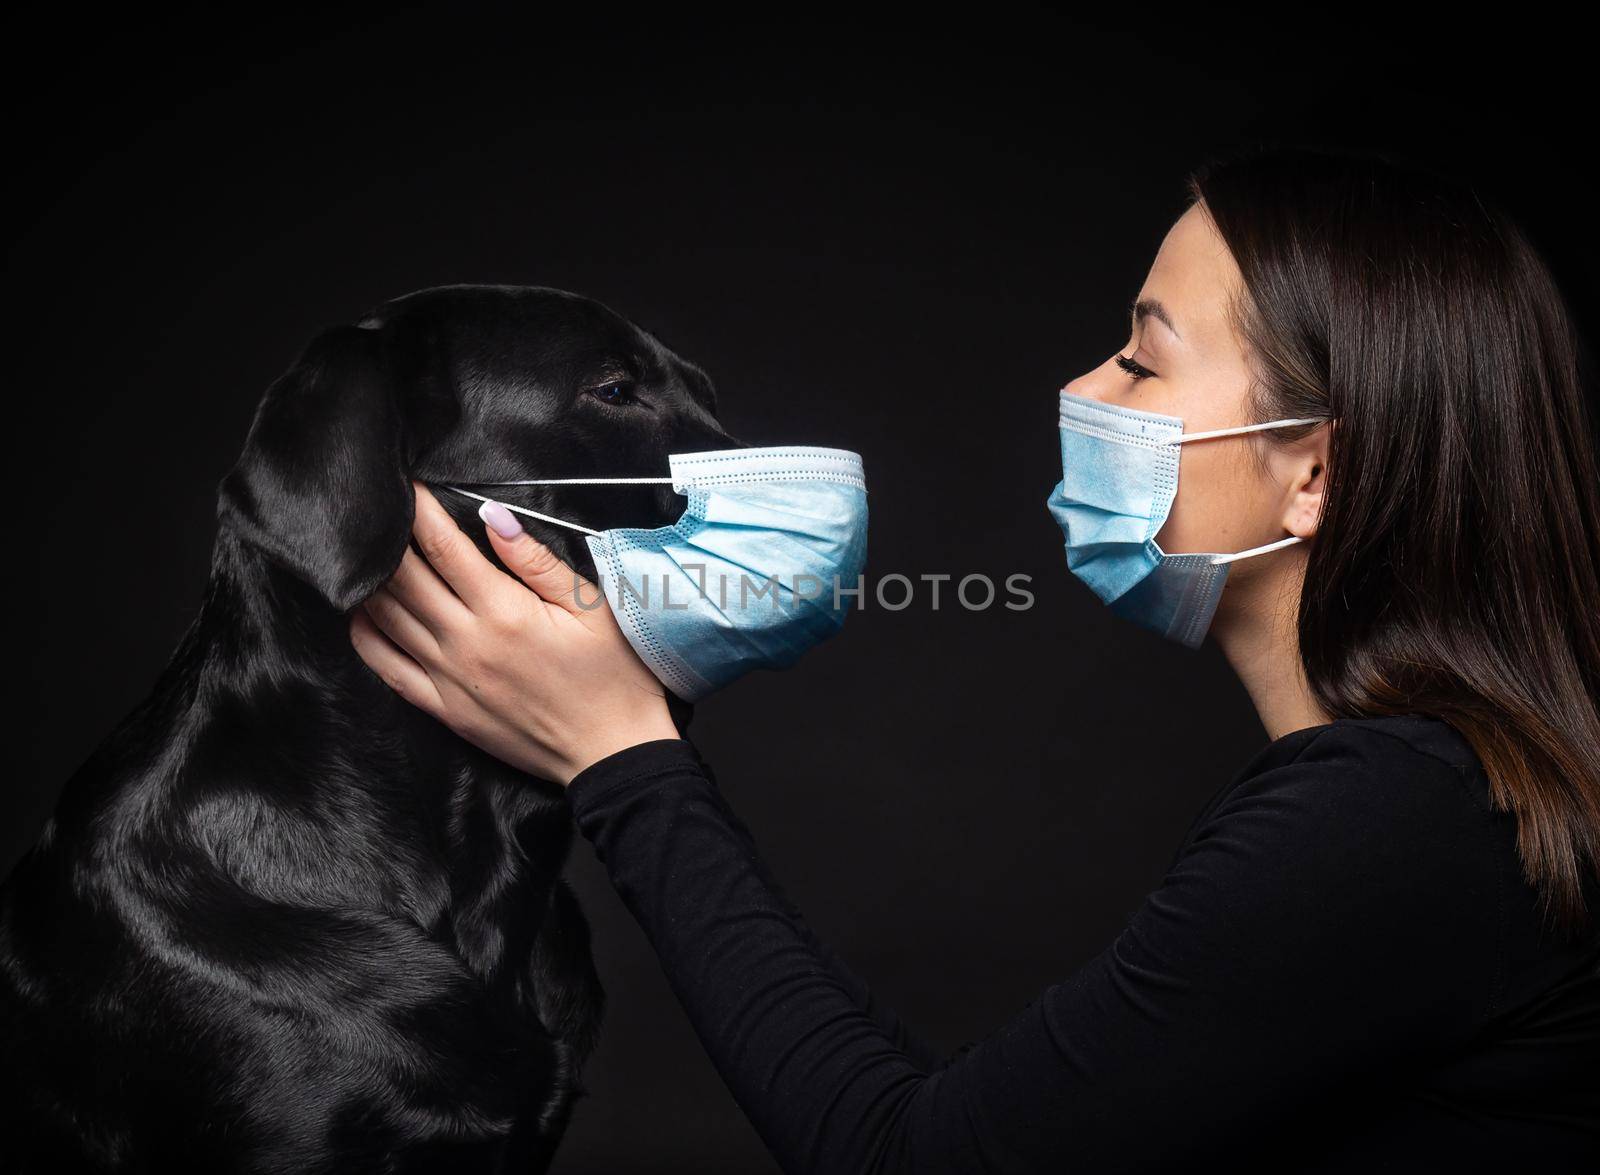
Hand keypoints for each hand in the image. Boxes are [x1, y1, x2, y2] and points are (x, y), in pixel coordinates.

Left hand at [349, 482, 680, 784]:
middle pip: (402, 577)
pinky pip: (386, 667)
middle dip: (388, 537)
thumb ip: (537, 562)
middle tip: (379, 510)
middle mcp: (466, 643)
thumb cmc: (614, 675)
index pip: (442, 546)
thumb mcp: (592, 608)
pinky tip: (365, 611)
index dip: (418, 508)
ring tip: (368, 551)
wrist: (611, 752)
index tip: (406, 482)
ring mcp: (449, 678)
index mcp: (504, 611)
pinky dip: (366, 634)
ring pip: (386, 617)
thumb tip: (493, 516)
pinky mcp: (444, 709)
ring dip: (372, 579)